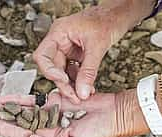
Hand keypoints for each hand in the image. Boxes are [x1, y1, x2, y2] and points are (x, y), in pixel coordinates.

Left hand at [0, 92, 118, 136]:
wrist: (110, 114)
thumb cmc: (97, 133)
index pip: (18, 134)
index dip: (0, 128)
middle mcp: (43, 126)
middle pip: (13, 122)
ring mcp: (46, 113)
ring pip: (19, 110)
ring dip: (1, 108)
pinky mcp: (52, 100)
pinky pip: (32, 99)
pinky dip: (18, 98)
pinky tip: (4, 99)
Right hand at [33, 1, 150, 102]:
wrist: (119, 15)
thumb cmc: (107, 19)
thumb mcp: (97, 46)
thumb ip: (89, 71)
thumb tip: (82, 91)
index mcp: (58, 33)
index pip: (42, 56)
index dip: (50, 71)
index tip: (64, 81)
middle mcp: (60, 41)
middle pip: (53, 67)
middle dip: (64, 83)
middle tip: (74, 96)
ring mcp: (67, 48)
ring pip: (63, 71)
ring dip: (72, 85)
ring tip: (82, 94)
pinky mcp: (75, 54)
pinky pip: (72, 70)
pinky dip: (79, 80)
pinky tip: (86, 87)